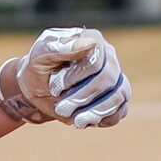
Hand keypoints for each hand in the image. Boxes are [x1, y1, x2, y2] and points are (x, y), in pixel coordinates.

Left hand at [2, 27, 130, 129]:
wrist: (38, 89)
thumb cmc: (39, 68)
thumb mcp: (40, 56)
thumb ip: (61, 47)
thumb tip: (89, 43)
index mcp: (92, 39)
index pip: (95, 60)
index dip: (76, 78)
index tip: (55, 88)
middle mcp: (108, 56)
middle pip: (108, 79)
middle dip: (83, 97)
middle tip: (62, 108)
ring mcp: (116, 77)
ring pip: (119, 95)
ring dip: (96, 112)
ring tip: (77, 121)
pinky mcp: (116, 97)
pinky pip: (121, 110)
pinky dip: (106, 119)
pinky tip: (88, 121)